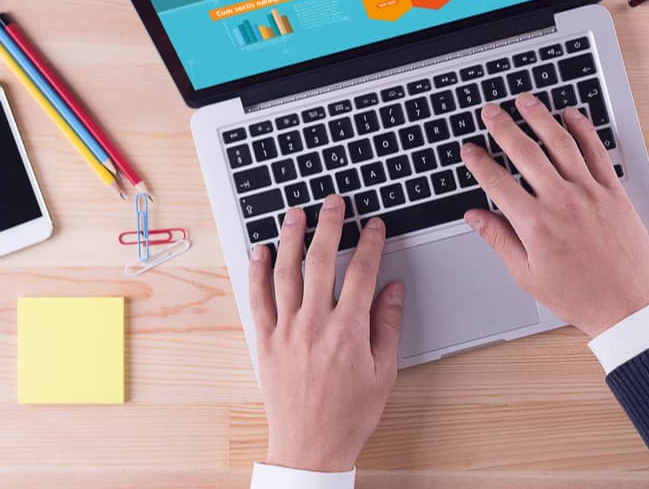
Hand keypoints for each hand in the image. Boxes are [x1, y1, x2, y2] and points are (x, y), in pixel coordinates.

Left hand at [248, 195, 403, 471]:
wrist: (311, 446)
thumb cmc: (350, 414)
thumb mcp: (384, 371)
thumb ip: (387, 325)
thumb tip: (392, 288)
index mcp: (348, 331)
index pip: (361, 272)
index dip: (370, 243)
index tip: (375, 225)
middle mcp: (314, 325)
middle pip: (321, 262)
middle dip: (329, 226)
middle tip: (334, 202)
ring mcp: (286, 331)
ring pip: (286, 273)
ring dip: (291, 238)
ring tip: (295, 213)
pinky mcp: (265, 342)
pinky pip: (257, 300)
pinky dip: (257, 272)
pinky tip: (260, 250)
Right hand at [461, 93, 648, 336]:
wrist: (626, 305)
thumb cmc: (578, 296)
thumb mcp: (527, 275)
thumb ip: (499, 240)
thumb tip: (475, 216)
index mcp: (534, 225)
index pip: (497, 182)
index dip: (478, 162)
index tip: (468, 149)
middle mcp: (560, 202)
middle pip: (525, 152)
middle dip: (503, 127)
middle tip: (490, 111)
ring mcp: (589, 193)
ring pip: (560, 143)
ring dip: (539, 117)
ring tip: (524, 100)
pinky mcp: (613, 192)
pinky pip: (596, 152)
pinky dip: (582, 129)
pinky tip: (570, 115)